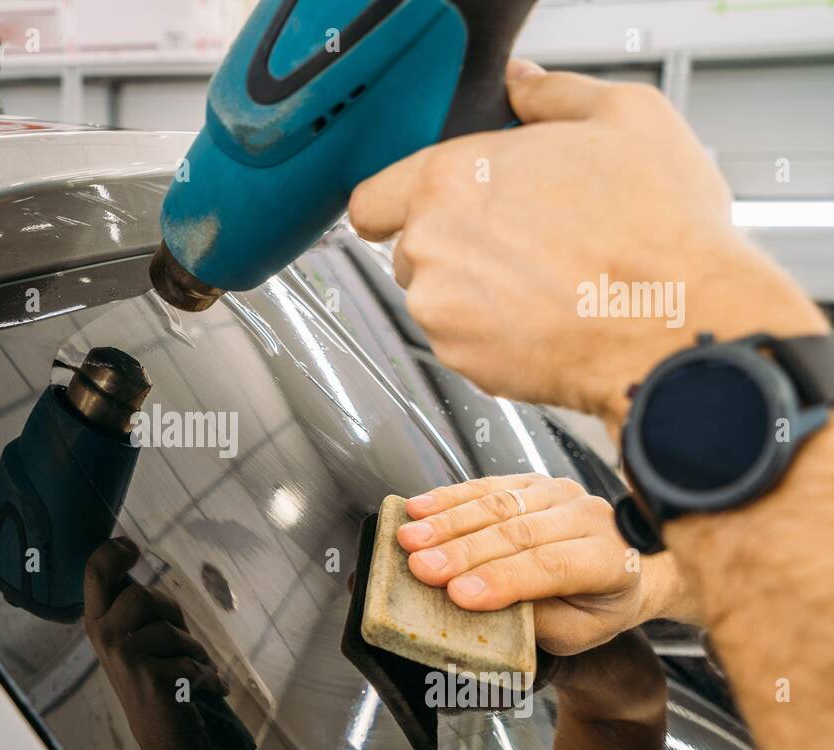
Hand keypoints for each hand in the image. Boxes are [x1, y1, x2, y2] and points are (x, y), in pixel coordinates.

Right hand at [83, 537, 229, 749]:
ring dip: (193, 650)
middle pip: (140, 594)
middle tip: (178, 641)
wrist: (171, 749)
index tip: (130, 546)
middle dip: (169, 613)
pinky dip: (207, 676)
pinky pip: (191, 656)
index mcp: (100, 626)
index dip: (112, 552)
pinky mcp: (151, 676)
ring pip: (170, 625)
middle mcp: (104, 639)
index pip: (95, 574)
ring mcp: (125, 658)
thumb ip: (138, 609)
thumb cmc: (162, 688)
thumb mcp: (143, 643)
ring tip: (190, 673)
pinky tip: (198, 694)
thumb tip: (136, 560)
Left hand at [348, 61, 825, 427]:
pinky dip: (494, 334)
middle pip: (412, 247)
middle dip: (455, 244)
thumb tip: (523, 84)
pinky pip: (464, 342)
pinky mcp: (463, 361)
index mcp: (451, 177)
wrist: (681, 326)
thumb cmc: (659, 232)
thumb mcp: (627, 118)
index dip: (393, 204)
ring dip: (476, 292)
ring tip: (547, 279)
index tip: (408, 212)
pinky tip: (548, 317)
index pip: (372, 198)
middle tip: (522, 240)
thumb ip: (553, 95)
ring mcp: (441, 309)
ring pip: (439, 297)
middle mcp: (430, 245)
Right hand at [396, 474, 696, 654]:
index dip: (500, 579)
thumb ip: (536, 619)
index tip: (457, 594)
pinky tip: (419, 508)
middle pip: (518, 532)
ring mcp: (559, 493)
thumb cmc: (598, 606)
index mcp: (609, 558)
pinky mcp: (533, 481)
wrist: (628, 569)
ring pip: (498, 504)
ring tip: (410, 537)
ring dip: (448, 522)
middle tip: (421, 568)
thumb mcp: (578, 633)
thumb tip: (483, 608)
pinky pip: (487, 485)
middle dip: (462, 551)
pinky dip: (449, 497)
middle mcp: (587, 516)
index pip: (549, 566)